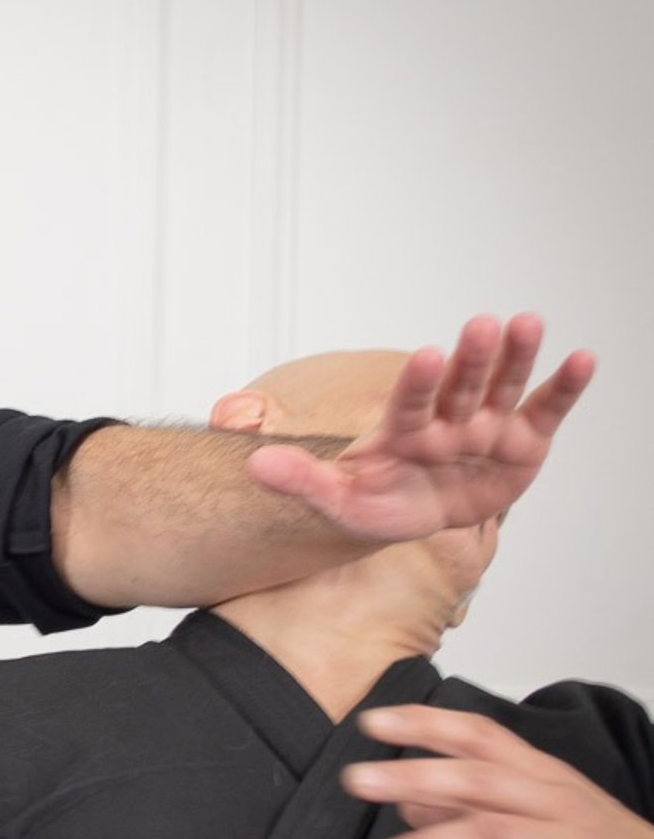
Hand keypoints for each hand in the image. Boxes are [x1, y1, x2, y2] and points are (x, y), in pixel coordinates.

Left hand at [245, 314, 593, 541]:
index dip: (419, 382)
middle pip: (461, 384)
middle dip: (472, 358)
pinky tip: (582, 360)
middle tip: (483, 325)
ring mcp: (487, 427)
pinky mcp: (523, 441)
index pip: (410, 401)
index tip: (427, 357)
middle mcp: (448, 419)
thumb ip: (302, 481)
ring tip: (529, 323)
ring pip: (503, 386)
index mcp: (404, 429)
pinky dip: (563, 388)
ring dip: (517, 357)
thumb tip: (256, 465)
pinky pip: (545, 410)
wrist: (415, 515)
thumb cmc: (380, 502)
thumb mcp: (340, 502)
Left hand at [342, 705, 653, 838]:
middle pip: (476, 779)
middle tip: (356, 781)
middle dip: (413, 776)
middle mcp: (552, 801)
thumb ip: (472, 807)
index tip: (371, 722)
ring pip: (489, 837)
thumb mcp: (536, 817)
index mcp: (540, 774)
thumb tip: (406, 801)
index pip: (479, 734)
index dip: (426, 724)